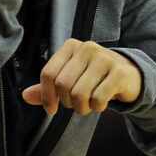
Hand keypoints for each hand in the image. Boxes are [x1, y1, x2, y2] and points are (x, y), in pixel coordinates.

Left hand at [21, 38, 141, 115]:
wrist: (129, 74)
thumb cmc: (94, 77)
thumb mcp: (71, 78)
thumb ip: (49, 86)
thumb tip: (25, 96)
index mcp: (71, 46)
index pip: (48, 73)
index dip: (47, 96)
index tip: (51, 109)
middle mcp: (87, 48)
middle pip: (63, 85)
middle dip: (67, 102)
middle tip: (76, 105)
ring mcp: (104, 58)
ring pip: (80, 94)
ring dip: (82, 107)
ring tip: (88, 105)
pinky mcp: (119, 72)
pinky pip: (98, 98)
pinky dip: (97, 107)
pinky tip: (101, 103)